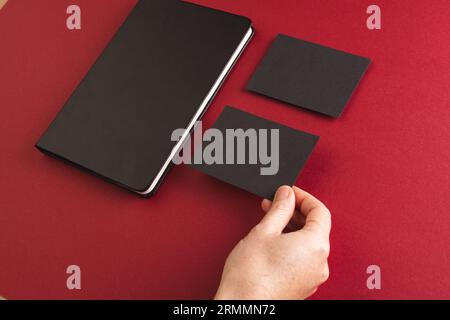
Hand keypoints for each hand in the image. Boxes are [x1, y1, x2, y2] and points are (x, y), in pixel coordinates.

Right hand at [215, 186, 330, 299]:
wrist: (243, 306)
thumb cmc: (251, 275)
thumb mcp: (264, 231)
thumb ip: (280, 208)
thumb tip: (286, 195)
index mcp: (315, 245)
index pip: (320, 211)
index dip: (303, 197)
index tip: (289, 192)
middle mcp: (320, 262)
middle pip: (315, 227)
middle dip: (295, 212)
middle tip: (275, 204)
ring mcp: (312, 276)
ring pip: (308, 243)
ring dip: (292, 228)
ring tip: (270, 222)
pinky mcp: (303, 285)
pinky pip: (303, 257)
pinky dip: (292, 245)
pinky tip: (273, 241)